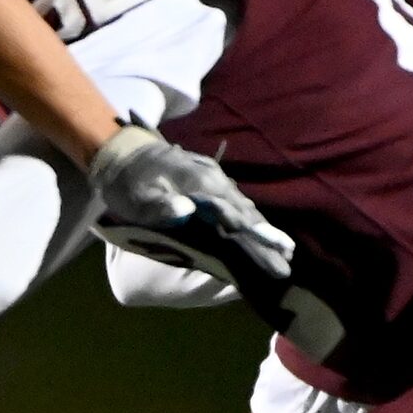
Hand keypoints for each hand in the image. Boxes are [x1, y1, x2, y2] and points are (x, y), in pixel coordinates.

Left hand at [88, 124, 293, 279]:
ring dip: (262, 228)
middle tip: (288, 258)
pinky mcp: (209, 182)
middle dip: (267, 235)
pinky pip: (234, 203)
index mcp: (199, 184)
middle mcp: (213, 180)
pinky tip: (258, 232)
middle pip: (245, 211)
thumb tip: (186, 212)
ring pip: (243, 206)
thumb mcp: (136, 197)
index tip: (277, 247)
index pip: (233, 212)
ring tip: (284, 251)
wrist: (123, 154)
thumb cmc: (128, 182)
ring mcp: (213, 179)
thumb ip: (159, 206)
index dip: (255, 231)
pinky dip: (249, 219)